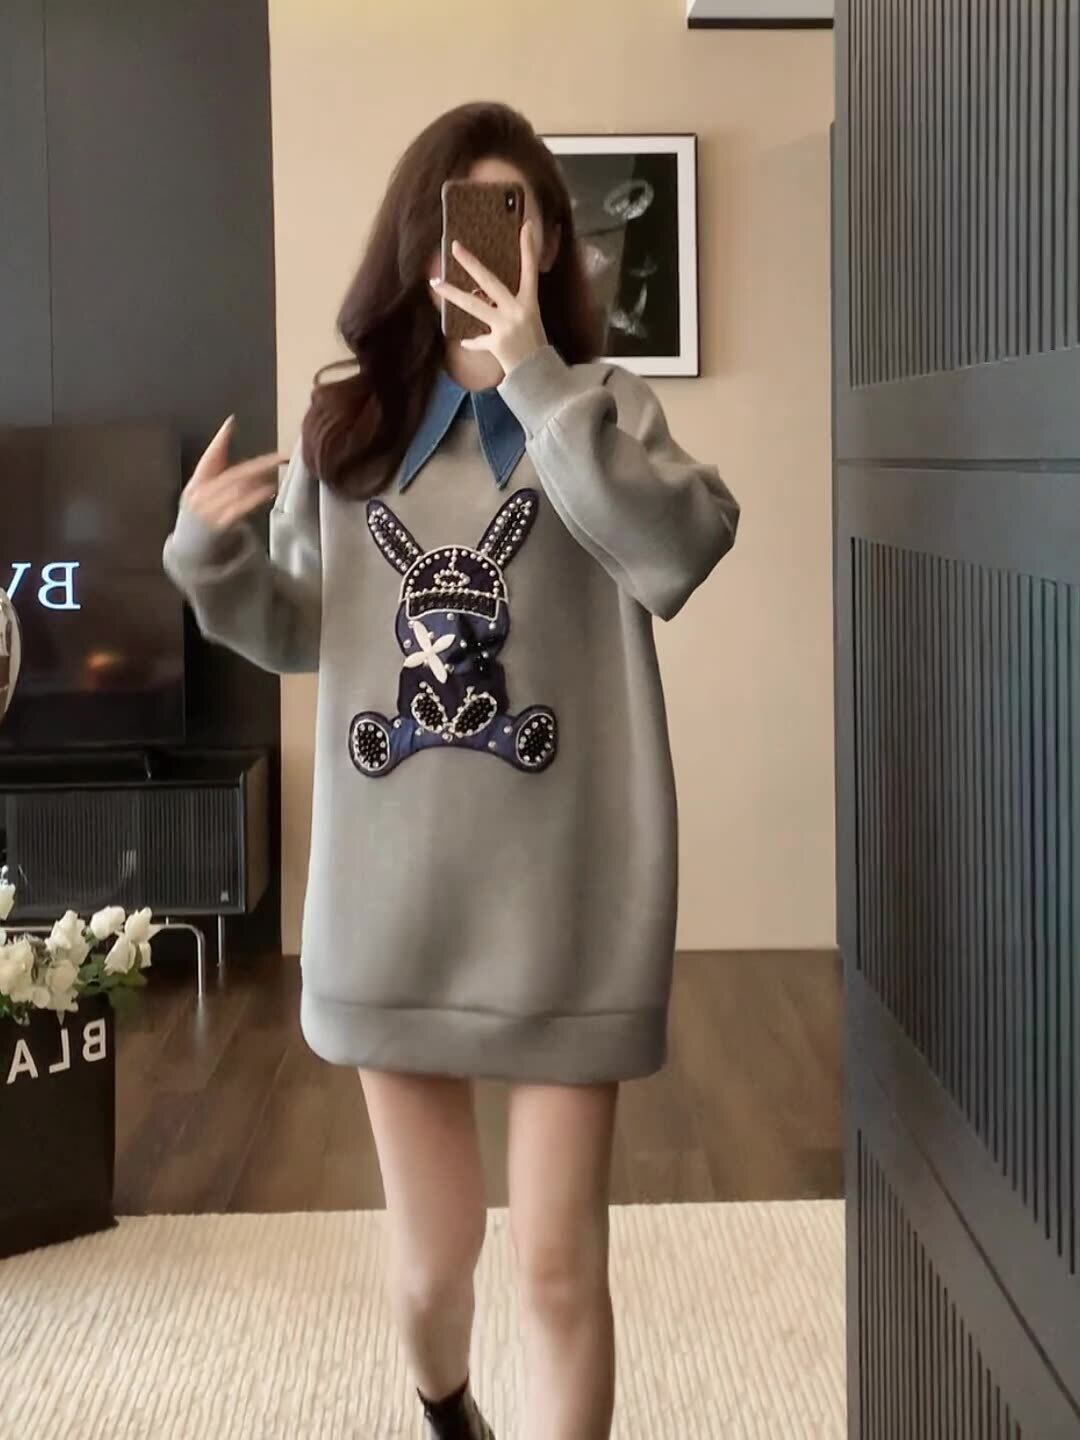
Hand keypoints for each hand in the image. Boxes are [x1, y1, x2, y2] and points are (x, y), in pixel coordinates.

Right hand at [181, 417, 286, 531]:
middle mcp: (199, 496)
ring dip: (260, 479)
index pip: (207, 459)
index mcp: (195, 484)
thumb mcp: (203, 491)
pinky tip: (269, 490)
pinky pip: (239, 509)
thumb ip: (216, 463)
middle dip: (259, 464)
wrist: (190, 553)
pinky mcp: (218, 528)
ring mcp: (208, 512)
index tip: (231, 423)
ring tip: (278, 469)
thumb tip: (230, 425)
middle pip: (233, 475)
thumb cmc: (201, 517)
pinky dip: (255, 497)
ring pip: (237, 490)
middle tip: (281, 456)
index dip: (218, 442)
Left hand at [432, 220, 547, 377]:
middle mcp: (517, 310)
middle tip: (455, 247)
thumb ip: (512, 304)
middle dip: (471, 264)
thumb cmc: (534, 342)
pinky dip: (473, 342)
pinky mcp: (496, 343)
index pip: (530, 269)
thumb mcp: (530, 318)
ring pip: (473, 306)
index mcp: (529, 302)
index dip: (528, 248)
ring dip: (453, 294)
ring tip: (435, 283)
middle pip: (489, 282)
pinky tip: (464, 341)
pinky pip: (478, 340)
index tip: (525, 225)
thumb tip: (488, 294)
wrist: (538, 373)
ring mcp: (505, 326)